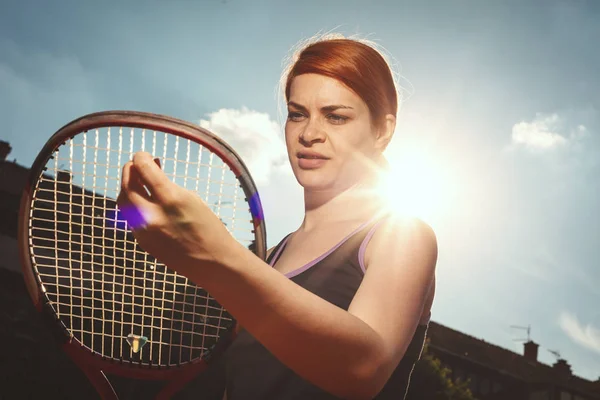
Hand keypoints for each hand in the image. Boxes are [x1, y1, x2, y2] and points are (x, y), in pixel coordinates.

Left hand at [116, 151, 235, 276]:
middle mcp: (153, 215)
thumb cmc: (208, 227)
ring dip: (128, 188)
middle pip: (127, 186)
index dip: (140, 158)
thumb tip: (151, 171)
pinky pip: (131, 218)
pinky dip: (134, 205)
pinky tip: (145, 201)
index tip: (142, 155)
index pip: (144, 170)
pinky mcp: (143, 242)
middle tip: (136, 165)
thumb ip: (167, 185)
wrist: (212, 262)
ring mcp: (145, 231)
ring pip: (124, 203)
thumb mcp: (191, 199)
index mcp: (171, 199)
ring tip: (139, 182)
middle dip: (129, 171)